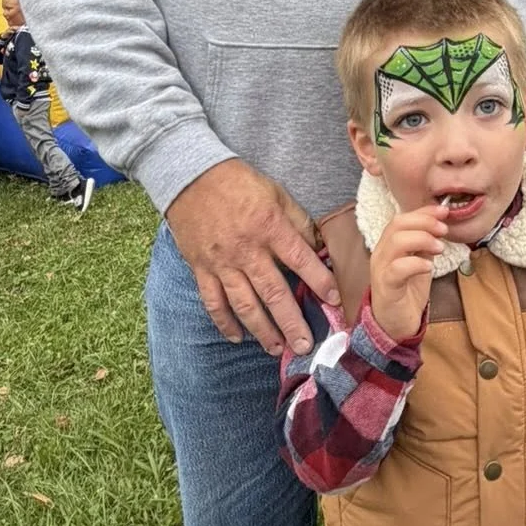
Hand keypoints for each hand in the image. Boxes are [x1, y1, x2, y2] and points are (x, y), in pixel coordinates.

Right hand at [164, 159, 336, 358]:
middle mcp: (247, 250)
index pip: (300, 259)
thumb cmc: (238, 183)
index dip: (319, 281)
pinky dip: (224, 322)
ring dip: (262, 330)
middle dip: (291, 322)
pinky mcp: (201, 268)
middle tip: (305, 347)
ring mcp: (222, 262)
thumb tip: (317, 247)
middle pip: (273, 292)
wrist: (191, 177)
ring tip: (277, 349)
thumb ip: (298, 221)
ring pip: (244, 304)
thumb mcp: (276, 192)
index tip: (334, 301)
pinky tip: (237, 338)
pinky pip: (213, 301)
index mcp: (269, 227)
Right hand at [368, 204, 447, 342]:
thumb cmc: (407, 292)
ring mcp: (381, 269)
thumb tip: (439, 226)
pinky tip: (429, 267)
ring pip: (396, 242)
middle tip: (443, 229)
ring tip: (439, 248)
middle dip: (424, 222)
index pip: (402, 218)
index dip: (423, 212)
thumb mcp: (419, 263)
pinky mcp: (386, 286)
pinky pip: (398, 268)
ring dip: (423, 239)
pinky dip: (416, 263)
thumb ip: (425, 245)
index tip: (444, 211)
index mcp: (388, 245)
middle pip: (397, 224)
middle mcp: (381, 252)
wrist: (394, 324)